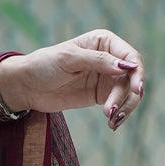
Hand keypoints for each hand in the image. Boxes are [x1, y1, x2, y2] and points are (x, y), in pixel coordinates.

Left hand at [0, 29, 144, 131]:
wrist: (28, 86)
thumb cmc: (45, 64)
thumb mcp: (69, 59)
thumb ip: (98, 61)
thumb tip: (126, 67)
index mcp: (104, 41)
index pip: (130, 56)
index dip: (137, 72)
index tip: (136, 88)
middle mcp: (110, 58)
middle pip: (132, 77)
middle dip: (127, 95)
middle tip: (114, 110)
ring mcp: (107, 78)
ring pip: (128, 93)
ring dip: (124, 107)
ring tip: (111, 120)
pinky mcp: (102, 95)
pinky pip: (118, 104)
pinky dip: (119, 114)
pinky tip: (112, 123)